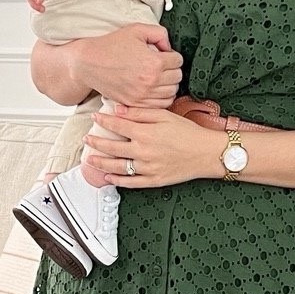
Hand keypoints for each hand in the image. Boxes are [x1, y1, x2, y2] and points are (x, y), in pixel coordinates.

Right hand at [78, 23, 182, 105]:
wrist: (88, 63)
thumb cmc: (111, 45)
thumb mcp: (137, 30)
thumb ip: (159, 33)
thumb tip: (169, 47)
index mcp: (154, 62)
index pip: (178, 61)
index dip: (172, 55)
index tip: (164, 55)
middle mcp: (150, 81)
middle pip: (177, 77)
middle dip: (172, 69)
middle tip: (162, 65)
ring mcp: (143, 95)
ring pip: (172, 93)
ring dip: (168, 84)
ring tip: (159, 77)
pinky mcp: (135, 103)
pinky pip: (160, 105)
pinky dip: (161, 98)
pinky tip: (154, 89)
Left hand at [81, 105, 220, 186]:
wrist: (207, 153)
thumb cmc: (189, 132)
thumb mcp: (165, 115)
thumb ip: (140, 112)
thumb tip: (119, 110)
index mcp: (145, 133)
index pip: (117, 126)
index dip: (103, 122)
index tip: (95, 119)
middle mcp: (143, 151)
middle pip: (112, 148)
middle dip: (96, 143)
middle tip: (87, 139)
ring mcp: (148, 168)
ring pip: (117, 167)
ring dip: (101, 164)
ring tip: (90, 160)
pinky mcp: (154, 180)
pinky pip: (131, 183)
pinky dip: (117, 181)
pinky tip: (108, 177)